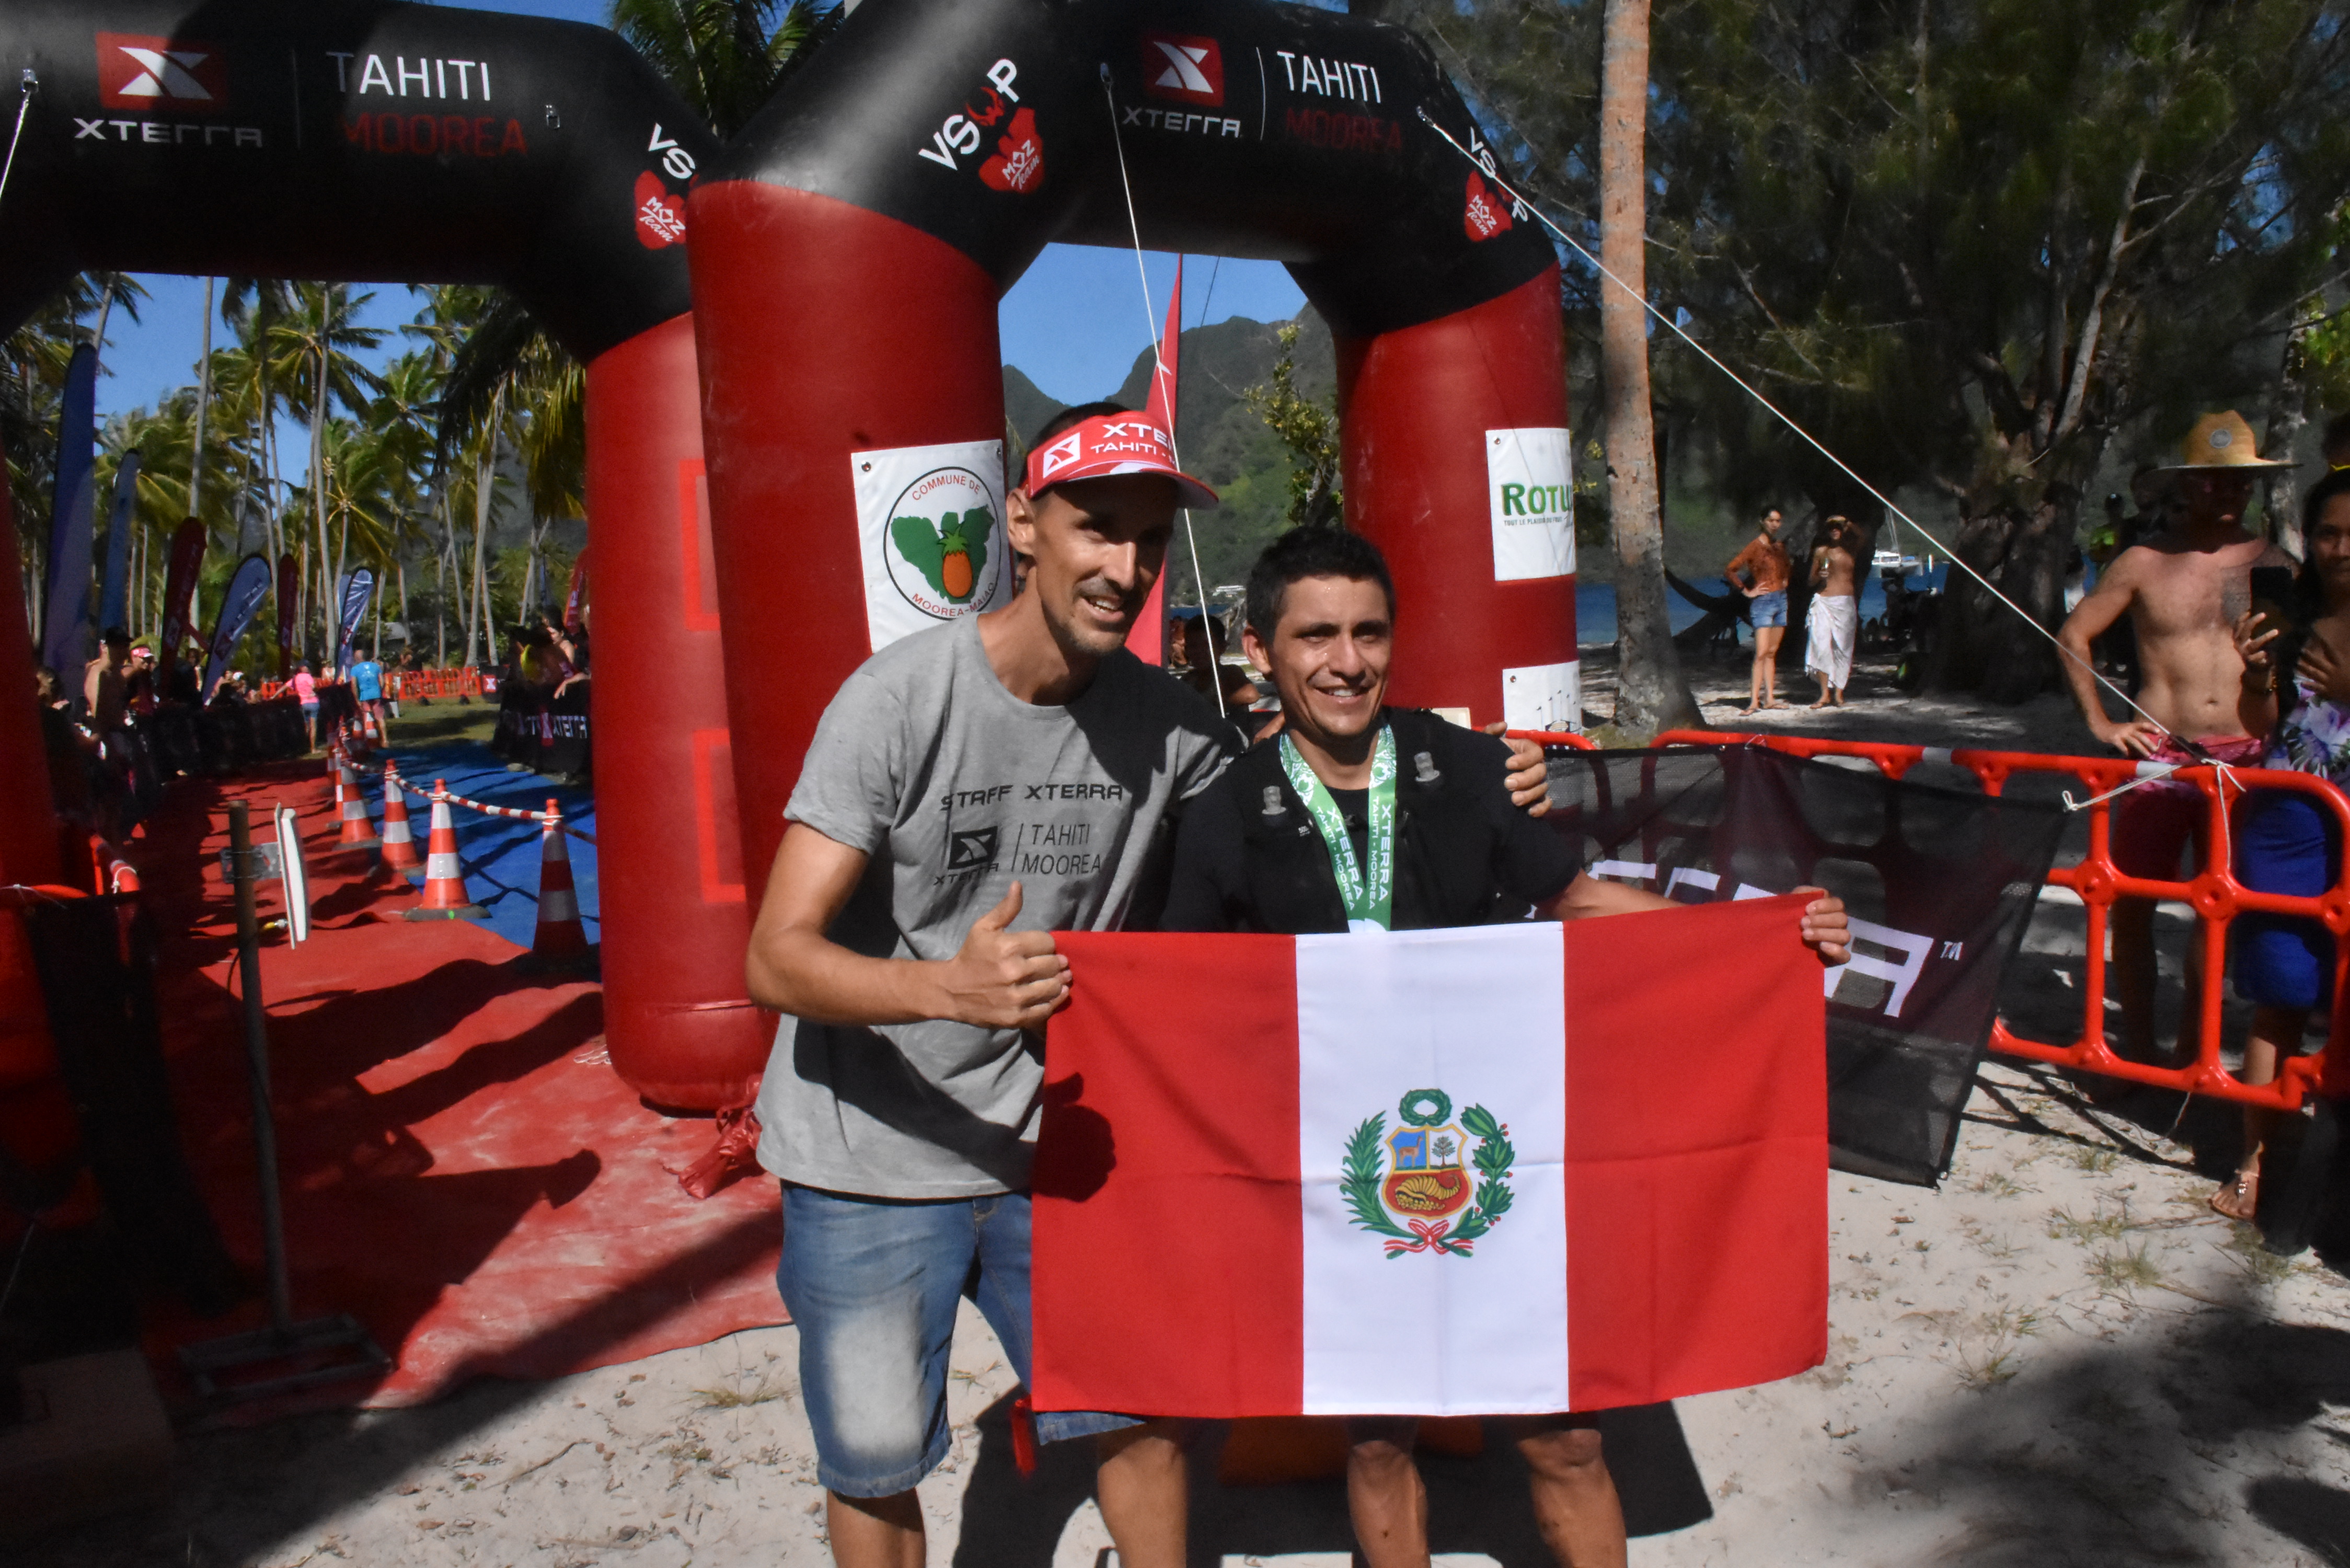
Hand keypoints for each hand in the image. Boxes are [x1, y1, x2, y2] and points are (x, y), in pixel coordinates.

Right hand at [936, 882, 1068, 1029]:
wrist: (951, 991)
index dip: (1046, 944)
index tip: (1040, 948)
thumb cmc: (971, 956)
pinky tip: (1054, 994)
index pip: (1047, 942)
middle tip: (1053, 963)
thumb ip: (1005, 908)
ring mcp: (1016, 997)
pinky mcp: (1016, 1016)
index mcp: (1008, 947)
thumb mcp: (983, 927)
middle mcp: (1014, 972)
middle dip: (1055, 963)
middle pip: (1053, 965)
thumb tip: (1018, 885)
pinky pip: (1046, 1009)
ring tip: (1057, 978)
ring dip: (1058, 982)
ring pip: (1054, 987)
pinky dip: (1054, 1001)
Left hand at [1488, 723, 1552, 817]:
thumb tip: (1503, 725)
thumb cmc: (1486, 757)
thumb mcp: (1484, 744)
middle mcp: (1534, 766)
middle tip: (1507, 784)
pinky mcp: (1535, 799)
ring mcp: (1536, 783)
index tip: (1507, 764)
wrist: (1480, 777)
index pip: (1535, 753)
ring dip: (1530, 795)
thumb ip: (1490, 732)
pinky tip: (1530, 812)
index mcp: (1526, 751)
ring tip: (1513, 801)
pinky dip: (1541, 807)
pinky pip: (1546, 803)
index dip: (1525, 759)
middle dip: (1525, 779)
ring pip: (1543, 788)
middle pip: (1540, 772)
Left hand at [1794, 885, 1849, 965]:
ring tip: (1805, 934)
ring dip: (1825, 933)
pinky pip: (1845, 956)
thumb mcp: (1793, 900)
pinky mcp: (1835, 957)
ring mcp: (1838, 941)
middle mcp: (1837, 924)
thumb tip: (1819, 893)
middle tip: (1803, 923)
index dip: (1825, 905)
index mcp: (1830, 909)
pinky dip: (1836, 951)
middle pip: (1842, 919)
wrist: (1778, 938)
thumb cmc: (1789, 916)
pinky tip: (1822, 946)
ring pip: (1844, 936)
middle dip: (1821, 920)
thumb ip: (1805, 893)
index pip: (1838, 904)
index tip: (1807, 909)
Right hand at [2090, 716, 2166, 759]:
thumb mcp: (2127, 729)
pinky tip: (2129, 756)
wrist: (2100, 727)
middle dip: (2149, 742)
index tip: (2159, 732)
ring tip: (2148, 755)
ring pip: (2134, 741)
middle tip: (2156, 749)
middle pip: (2140, 735)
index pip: (2144, 725)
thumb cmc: (2116, 730)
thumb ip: (2135, 734)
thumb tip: (2147, 745)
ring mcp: (2121, 733)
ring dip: (2142, 748)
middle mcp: (2128, 728)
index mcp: (2132, 725)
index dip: (2151, 728)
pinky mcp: (2114, 738)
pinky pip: (2122, 746)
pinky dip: (2126, 751)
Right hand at [2234, 609, 2279, 669]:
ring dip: (2265, 637)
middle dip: (2253, 621)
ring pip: (2253, 644)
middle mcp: (2239, 644)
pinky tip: (2265, 653)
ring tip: (2276, 631)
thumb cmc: (2254, 651)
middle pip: (2244, 631)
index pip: (2238, 625)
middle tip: (2264, 614)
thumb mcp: (2250, 640)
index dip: (2242, 618)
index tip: (2250, 610)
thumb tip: (2261, 613)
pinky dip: (2259, 655)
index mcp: (2238, 638)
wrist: (2254, 669)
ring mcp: (2245, 653)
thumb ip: (2252, 630)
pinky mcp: (2251, 662)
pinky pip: (2255, 658)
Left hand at [2300, 634, 2349, 705]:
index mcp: (2341, 664)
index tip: (2316, 635)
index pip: (2331, 651)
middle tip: (2299, 649)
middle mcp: (2332, 671)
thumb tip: (2343, 650)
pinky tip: (2301, 683)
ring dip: (2304, 668)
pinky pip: (2316, 688)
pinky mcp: (2328, 691)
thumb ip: (2347, 657)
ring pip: (2313, 673)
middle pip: (2318, 662)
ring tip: (2295, 663)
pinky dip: (2309, 686)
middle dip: (2308, 655)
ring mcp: (2328, 681)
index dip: (2324, 643)